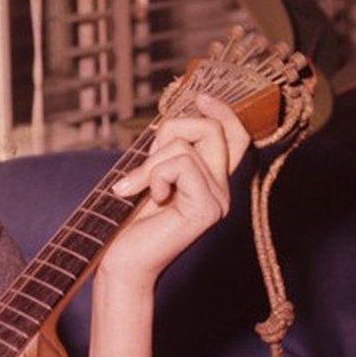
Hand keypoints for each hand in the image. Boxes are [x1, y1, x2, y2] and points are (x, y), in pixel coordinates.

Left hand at [100, 94, 249, 288]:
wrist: (121, 258)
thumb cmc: (129, 219)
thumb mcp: (149, 174)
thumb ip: (168, 151)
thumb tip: (173, 118)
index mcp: (211, 180)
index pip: (234, 136)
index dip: (223, 112)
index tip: (200, 97)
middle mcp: (221, 189)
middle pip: (211, 130)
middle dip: (170, 132)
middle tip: (145, 165)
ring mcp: (218, 200)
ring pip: (185, 148)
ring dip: (150, 164)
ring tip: (137, 189)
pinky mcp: (208, 208)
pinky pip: (181, 165)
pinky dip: (155, 176)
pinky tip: (151, 199)